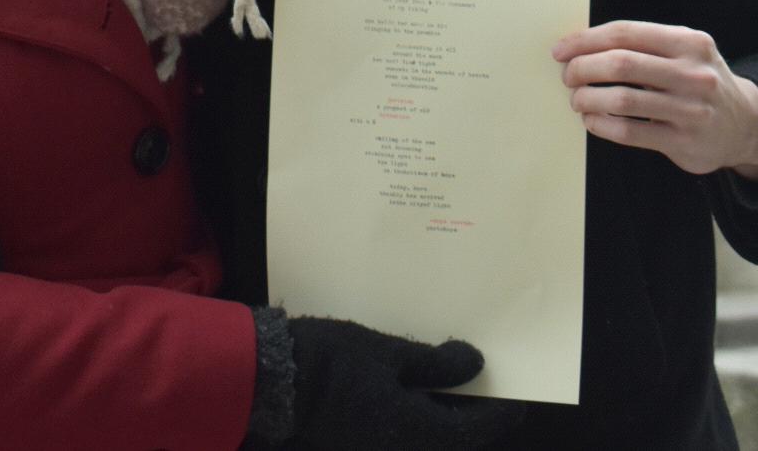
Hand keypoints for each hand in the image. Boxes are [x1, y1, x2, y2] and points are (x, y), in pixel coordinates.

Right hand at [289, 316, 520, 449]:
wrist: (278, 380)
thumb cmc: (335, 361)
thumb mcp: (389, 352)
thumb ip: (435, 363)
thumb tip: (475, 365)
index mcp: (416, 432)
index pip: (475, 433)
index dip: (500, 414)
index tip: (515, 394)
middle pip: (455, 441)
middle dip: (473, 415)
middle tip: (482, 381)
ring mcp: (382, 450)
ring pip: (431, 439)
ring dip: (446, 415)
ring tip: (452, 379)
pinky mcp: (365, 443)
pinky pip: (408, 435)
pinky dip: (422, 415)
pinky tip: (417, 385)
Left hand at [553, 19, 757, 176]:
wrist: (745, 124)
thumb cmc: (699, 81)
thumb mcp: (685, 51)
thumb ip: (644, 44)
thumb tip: (581, 44)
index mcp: (688, 42)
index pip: (625, 33)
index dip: (585, 40)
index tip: (561, 50)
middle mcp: (693, 74)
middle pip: (620, 64)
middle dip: (582, 68)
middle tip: (567, 76)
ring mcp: (690, 110)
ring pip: (622, 99)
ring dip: (588, 98)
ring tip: (577, 100)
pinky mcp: (684, 142)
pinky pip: (630, 132)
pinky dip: (601, 125)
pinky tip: (593, 121)